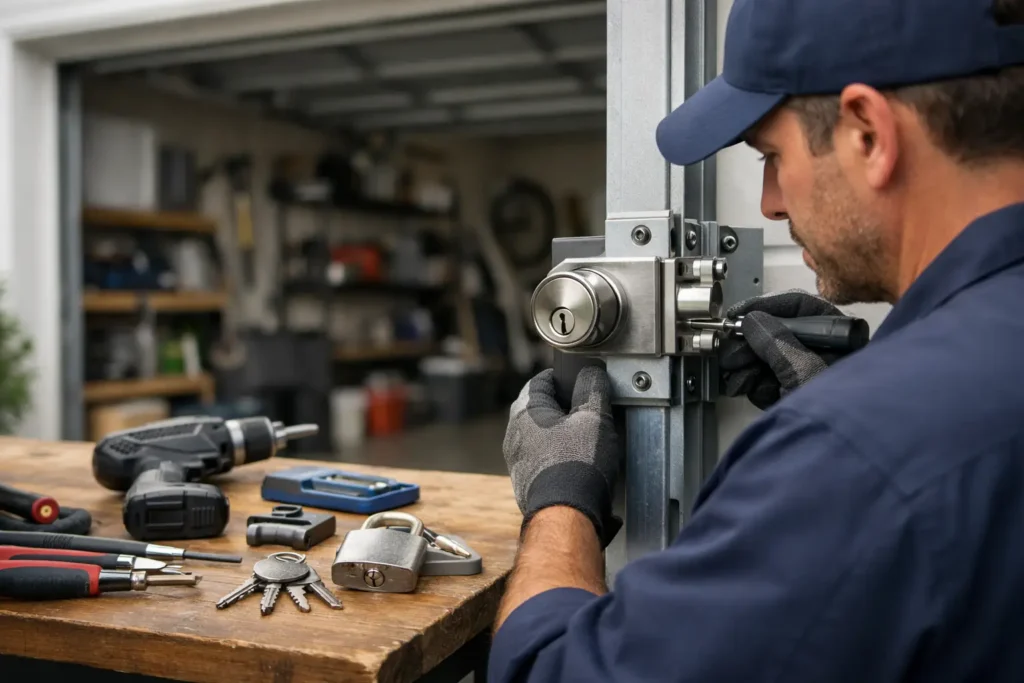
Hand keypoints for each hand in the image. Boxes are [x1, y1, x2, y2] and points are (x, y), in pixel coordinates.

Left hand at [503, 366, 621, 546]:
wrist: (566, 518)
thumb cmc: (576, 466)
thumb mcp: (595, 417)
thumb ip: (593, 388)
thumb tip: (592, 374)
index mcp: (524, 411)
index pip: (542, 380)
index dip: (565, 378)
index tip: (582, 381)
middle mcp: (514, 434)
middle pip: (543, 409)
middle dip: (568, 409)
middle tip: (592, 413)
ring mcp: (518, 461)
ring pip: (544, 437)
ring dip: (566, 436)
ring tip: (591, 443)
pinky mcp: (526, 482)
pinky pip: (545, 460)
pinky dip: (561, 459)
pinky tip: (582, 467)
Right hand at [718, 290, 855, 408]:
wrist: (838, 463)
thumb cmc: (844, 418)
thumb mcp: (805, 372)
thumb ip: (778, 343)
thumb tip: (754, 322)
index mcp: (842, 339)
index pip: (801, 308)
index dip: (766, 308)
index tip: (739, 315)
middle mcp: (827, 354)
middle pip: (780, 334)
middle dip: (751, 344)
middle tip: (730, 348)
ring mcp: (810, 376)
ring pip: (769, 359)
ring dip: (747, 366)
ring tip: (735, 374)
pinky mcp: (795, 398)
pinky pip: (768, 381)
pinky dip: (752, 384)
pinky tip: (744, 388)